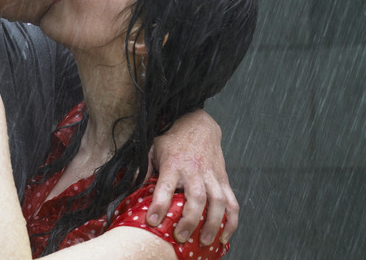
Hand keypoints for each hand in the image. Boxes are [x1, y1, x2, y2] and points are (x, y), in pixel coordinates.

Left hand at [146, 109, 238, 245]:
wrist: (199, 124)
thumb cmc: (174, 139)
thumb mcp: (153, 148)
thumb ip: (144, 168)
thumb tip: (132, 186)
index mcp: (174, 163)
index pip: (166, 186)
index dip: (159, 204)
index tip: (153, 221)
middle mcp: (194, 170)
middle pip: (196, 197)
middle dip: (189, 220)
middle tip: (181, 237)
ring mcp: (211, 175)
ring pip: (217, 201)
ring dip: (212, 223)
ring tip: (205, 241)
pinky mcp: (223, 179)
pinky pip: (232, 202)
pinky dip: (231, 221)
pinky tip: (224, 234)